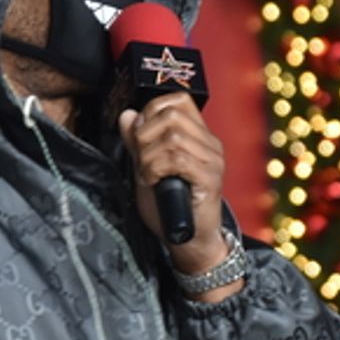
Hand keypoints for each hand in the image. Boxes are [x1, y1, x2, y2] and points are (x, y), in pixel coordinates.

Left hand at [118, 91, 227, 274]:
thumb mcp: (147, 167)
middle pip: (171, 115)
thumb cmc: (171, 205)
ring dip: (148, 155)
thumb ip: (138, 141)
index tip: (140, 133)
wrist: (190, 239)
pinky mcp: (210, 179)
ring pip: (172, 137)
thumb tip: (127, 115)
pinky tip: (153, 181)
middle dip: (145, 133)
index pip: (179, 100)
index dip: (152, 109)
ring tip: (147, 173)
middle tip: (141, 157)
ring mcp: (213, 161)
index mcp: (199, 137)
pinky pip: (177, 159)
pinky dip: (155, 168)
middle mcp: (210, 144)